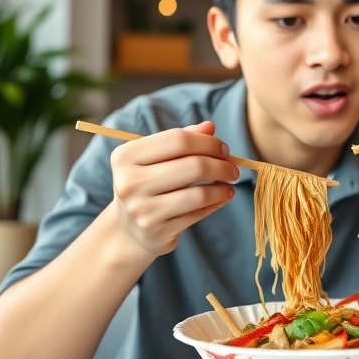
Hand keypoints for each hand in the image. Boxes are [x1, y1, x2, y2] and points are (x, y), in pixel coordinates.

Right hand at [110, 121, 237, 256]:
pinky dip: (216, 202)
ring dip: (223, 187)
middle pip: (193, 166)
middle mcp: (129, 183)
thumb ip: (180, 140)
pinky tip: (222, 197)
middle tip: (233, 168)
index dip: (207, 142)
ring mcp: (142, 210)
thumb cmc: (148, 184)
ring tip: (230, 184)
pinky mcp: (158, 231)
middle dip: (221, 165)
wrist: (130, 229)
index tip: (224, 148)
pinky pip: (198, 213)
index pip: (178, 140)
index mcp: (126, 156)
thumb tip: (209, 127)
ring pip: (199, 194)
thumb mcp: (155, 158)